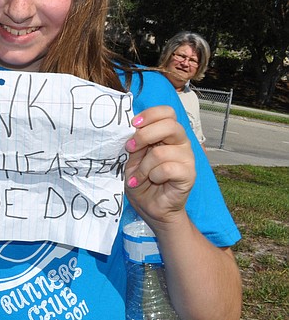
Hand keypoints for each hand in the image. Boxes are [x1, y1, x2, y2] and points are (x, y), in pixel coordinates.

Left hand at [124, 106, 194, 224]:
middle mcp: (181, 143)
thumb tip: (131, 128)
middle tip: (130, 148)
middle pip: (170, 125)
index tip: (133, 124)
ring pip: (162, 152)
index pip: (167, 112)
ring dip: (143, 166)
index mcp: (168, 135)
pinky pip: (168, 169)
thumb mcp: (133, 158)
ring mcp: (187, 159)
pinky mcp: (189, 175)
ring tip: (139, 176)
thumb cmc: (142, 181)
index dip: (150, 114)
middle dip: (144, 136)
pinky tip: (151, 181)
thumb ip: (136, 143)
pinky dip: (153, 175)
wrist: (151, 206)